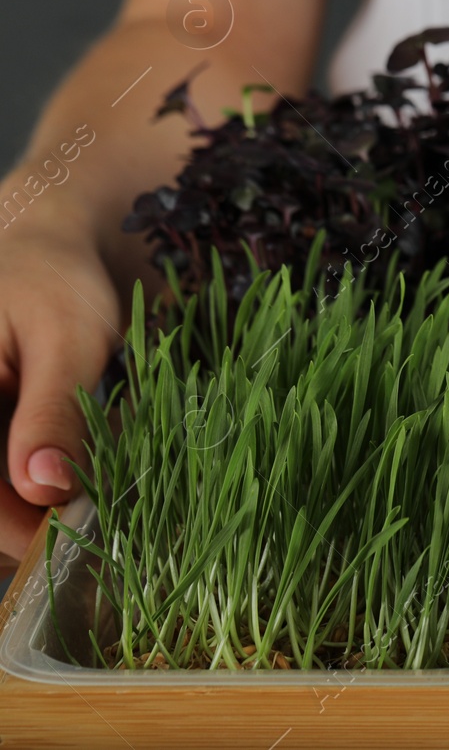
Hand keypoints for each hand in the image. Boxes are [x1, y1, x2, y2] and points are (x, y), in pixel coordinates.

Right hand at [0, 222, 119, 557]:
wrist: (55, 252)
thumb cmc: (56, 281)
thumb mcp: (67, 338)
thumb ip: (53, 412)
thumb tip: (41, 486)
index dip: (11, 529)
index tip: (71, 539)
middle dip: (28, 526)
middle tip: (96, 531)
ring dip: (36, 514)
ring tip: (97, 510)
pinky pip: (6, 481)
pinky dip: (40, 491)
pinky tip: (80, 487)